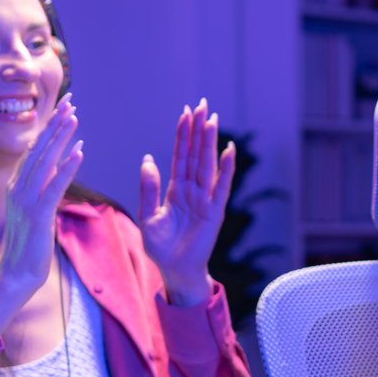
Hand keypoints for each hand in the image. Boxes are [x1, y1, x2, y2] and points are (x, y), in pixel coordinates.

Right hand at [0, 93, 82, 297]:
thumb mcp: (37, 210)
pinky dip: (68, 167)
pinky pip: (55, 186)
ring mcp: (26, 199)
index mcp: (17, 184)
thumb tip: (58, 168)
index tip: (64, 107)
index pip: (35, 148)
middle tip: (71, 101)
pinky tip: (80, 152)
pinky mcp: (38, 214)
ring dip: (61, 138)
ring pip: (46, 161)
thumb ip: (45, 188)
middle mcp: (18, 186)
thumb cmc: (29, 244)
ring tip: (75, 117)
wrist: (16, 274)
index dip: (50, 126)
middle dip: (55, 123)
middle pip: (39, 148)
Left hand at [139, 98, 235, 304]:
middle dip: (198, 130)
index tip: (186, 113)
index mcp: (176, 190)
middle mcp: (192, 190)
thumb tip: (148, 159)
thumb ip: (149, 189)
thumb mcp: (148, 217)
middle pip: (196, 154)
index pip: (181, 155)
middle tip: (203, 105)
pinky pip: (221, 186)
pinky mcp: (214, 212)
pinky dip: (226, 169)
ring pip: (207, 165)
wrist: (175, 271)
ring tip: (212, 120)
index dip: (183, 134)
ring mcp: (205, 199)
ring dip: (210, 143)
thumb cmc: (161, 247)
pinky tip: (229, 151)